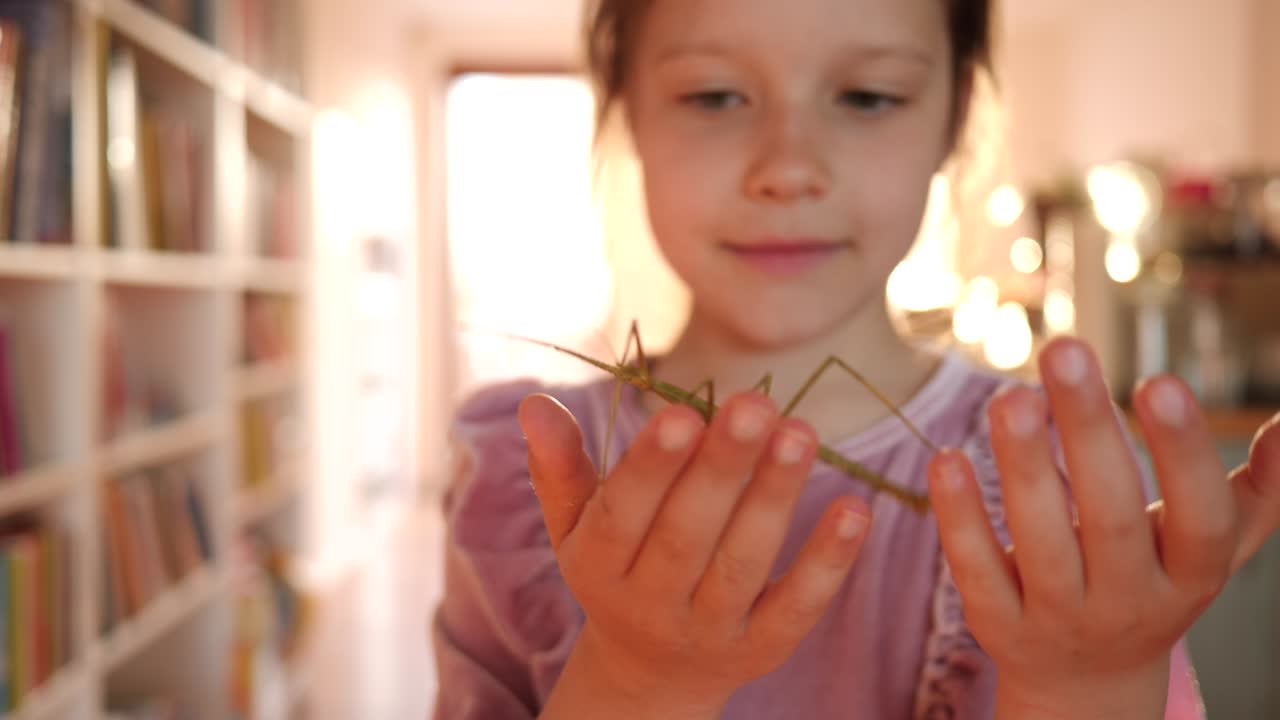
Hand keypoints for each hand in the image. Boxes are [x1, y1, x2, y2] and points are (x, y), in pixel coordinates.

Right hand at [518, 391, 869, 717]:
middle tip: (755, 404)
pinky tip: (854, 507)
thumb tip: (534, 404)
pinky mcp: (761, 650)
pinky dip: (828, 563)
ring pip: (741, 565)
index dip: (653, 466)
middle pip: (687, 536)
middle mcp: (648, 604)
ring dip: (773, 499)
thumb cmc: (617, 567)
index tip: (684, 412)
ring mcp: (707, 632)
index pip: (623, 514)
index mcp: (598, 564)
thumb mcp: (576, 524)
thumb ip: (560, 465)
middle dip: (722, 469)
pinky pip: (796, 609)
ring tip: (800, 432)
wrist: (649, 673)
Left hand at [927, 337, 1279, 718]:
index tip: (1159, 380)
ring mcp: (1060, 618)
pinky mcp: (999, 625)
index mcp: (1190, 575)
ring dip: (1023, 465)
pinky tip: (948, 458)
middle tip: (1065, 348)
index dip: (1183, 454)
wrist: (1087, 683)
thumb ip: (1254, 493)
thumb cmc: (1153, 581)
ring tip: (1009, 395)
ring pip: (1041, 543)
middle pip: (1112, 519)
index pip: (1201, 520)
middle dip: (1089, 432)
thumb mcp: (1207, 549)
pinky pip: (977, 569)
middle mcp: (1129, 602)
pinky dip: (961, 516)